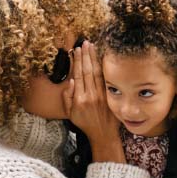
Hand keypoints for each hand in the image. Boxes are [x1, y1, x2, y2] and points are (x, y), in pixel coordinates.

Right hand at [62, 42, 122, 162]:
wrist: (103, 134)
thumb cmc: (84, 123)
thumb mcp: (70, 114)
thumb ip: (67, 97)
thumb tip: (71, 81)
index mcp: (79, 99)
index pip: (77, 75)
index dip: (76, 61)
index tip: (76, 50)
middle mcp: (90, 95)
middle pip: (87, 70)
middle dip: (85, 55)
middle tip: (85, 43)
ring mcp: (101, 94)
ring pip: (96, 72)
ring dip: (94, 58)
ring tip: (92, 46)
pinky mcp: (109, 95)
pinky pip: (105, 78)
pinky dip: (103, 67)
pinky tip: (102, 58)